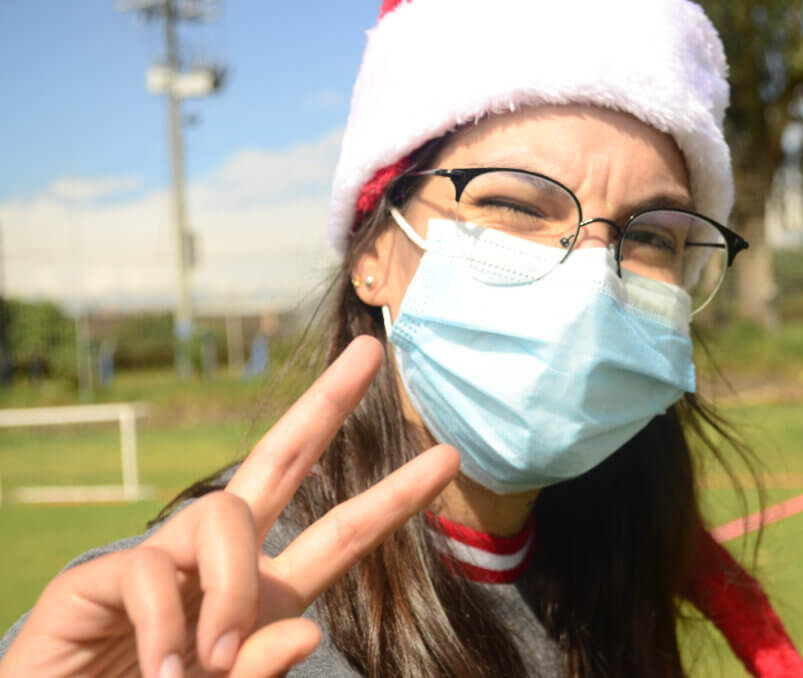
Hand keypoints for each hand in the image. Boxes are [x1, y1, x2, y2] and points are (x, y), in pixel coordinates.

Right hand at [0, 336, 459, 677]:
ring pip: (223, 517)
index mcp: (266, 594)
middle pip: (281, 462)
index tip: (447, 456)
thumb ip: (262, 671)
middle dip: (328, 405)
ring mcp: (162, 562)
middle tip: (372, 351)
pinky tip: (162, 671)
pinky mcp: (102, 577)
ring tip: (208, 664)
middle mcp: (220, 564)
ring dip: (231, 591)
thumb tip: (307, 631)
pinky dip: (168, 627)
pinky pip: (151, 573)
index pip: (343, 533)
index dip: (395, 495)